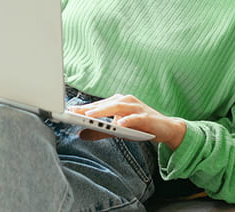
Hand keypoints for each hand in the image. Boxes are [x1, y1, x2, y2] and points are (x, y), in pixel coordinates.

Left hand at [68, 94, 186, 149]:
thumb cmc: (140, 127)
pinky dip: (127, 119)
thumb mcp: (117, 131)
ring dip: (103, 110)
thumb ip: (100, 132)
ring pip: (117, 107)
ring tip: (90, 116)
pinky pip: (135, 117)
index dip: (83, 108)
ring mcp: (136, 107)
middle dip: (89, 109)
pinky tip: (119, 123)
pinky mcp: (146, 116)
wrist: (166, 128)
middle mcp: (126, 101)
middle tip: (74, 113)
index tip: (68, 111)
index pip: (97, 105)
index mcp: (117, 102)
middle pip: (104, 104)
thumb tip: (80, 134)